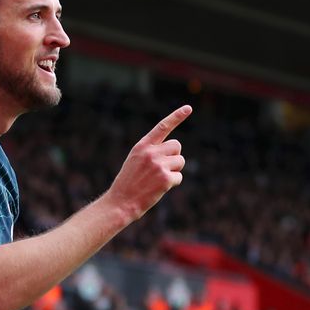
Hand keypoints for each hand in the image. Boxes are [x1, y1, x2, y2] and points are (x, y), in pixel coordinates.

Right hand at [107, 105, 191, 220]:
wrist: (120, 202)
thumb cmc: (129, 182)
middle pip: (177, 146)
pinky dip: (173, 183)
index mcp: (142, 145)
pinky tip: (159, 188)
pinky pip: (179, 177)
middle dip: (173, 157)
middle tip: (160, 169)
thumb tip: (174, 148)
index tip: (189, 108)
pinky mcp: (166, 178)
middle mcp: (151, 152)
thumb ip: (152, 151)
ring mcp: (158, 165)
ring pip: (180, 161)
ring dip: (174, 171)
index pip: (162, 127)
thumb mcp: (135, 160)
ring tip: (157, 179)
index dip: (177, 116)